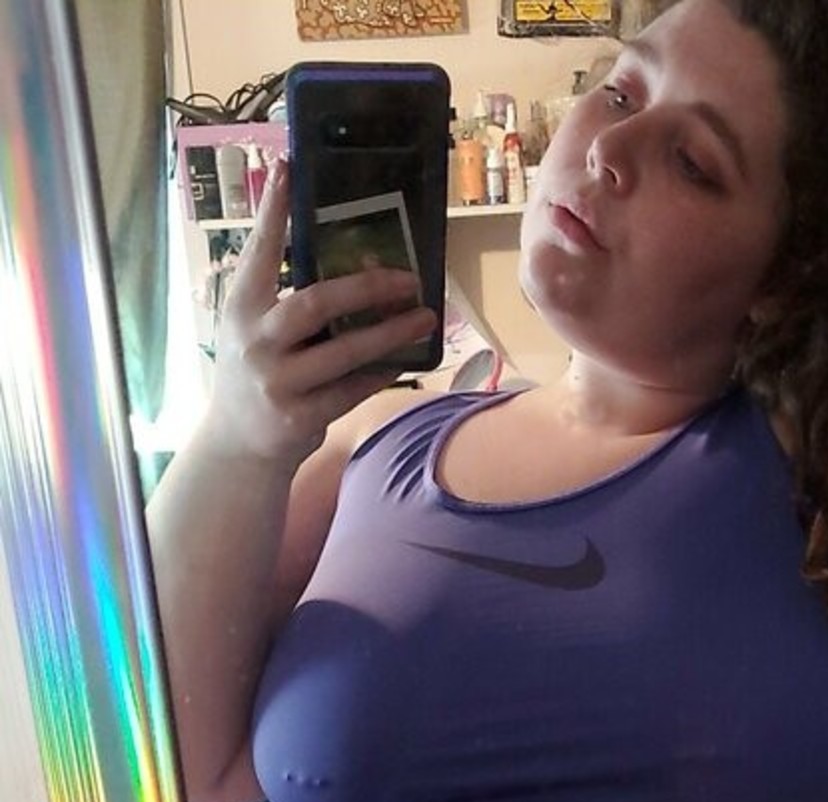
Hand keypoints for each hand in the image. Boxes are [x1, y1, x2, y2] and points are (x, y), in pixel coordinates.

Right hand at [206, 158, 437, 471]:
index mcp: (241, 306)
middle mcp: (255, 341)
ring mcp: (277, 382)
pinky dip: (382, 372)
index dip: (272, 210)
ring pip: (345, 352)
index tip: (285, 166)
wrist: (236, 445)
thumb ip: (283, 296)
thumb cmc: (256, 372)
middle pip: (316, 303)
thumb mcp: (251, 327)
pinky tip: (406, 358)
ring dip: (391, 333)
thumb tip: (350, 258)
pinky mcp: (299, 417)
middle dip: (367, 288)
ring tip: (426, 315)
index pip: (259, 250)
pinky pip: (352, 389)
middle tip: (408, 277)